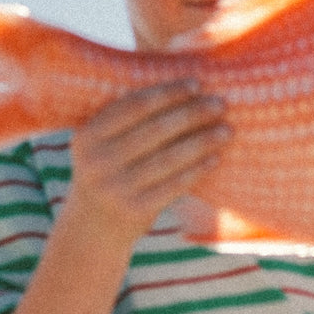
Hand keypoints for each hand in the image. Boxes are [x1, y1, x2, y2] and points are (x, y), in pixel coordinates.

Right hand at [66, 81, 229, 246]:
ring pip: (169, 158)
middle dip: (192, 113)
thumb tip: (182, 88)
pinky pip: (174, 185)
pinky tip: (214, 158)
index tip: (196, 85)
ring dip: (202, 141)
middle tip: (220, 104)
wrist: (93, 229)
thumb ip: (127, 121)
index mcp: (88, 137)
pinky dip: (197, 170)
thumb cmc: (109, 174)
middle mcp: (98, 162)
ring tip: (226, 130)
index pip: (135, 106)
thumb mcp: (102, 146)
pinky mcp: (135, 210)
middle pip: (156, 130)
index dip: (168, 93)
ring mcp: (116, 188)